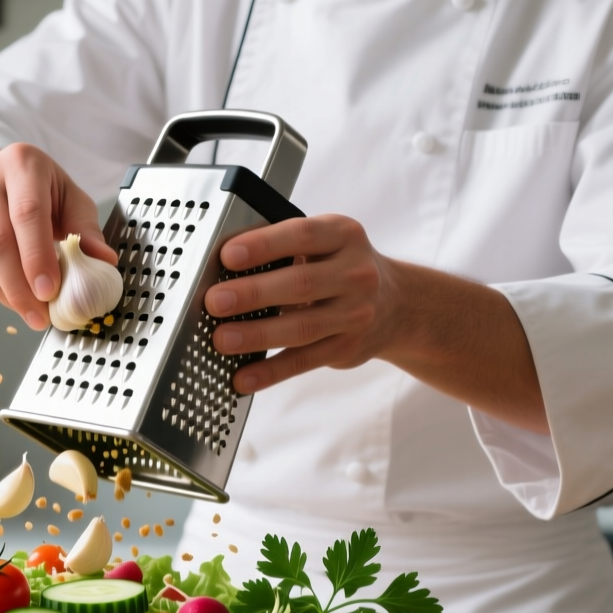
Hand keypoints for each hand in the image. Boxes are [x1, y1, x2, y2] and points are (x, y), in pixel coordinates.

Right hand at [0, 144, 117, 329]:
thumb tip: (103, 260)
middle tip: (41, 314)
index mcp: (21, 162)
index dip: (37, 256)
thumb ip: (86, 228)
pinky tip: (13, 296)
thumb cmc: (38, 191)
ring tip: (32, 312)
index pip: (26, 213)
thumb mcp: (69, 198)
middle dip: (20, 287)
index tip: (49, 290)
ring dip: (8, 297)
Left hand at [205, 214, 548, 434]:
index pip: (302, 236)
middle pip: (301, 284)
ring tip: (221, 339)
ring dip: (257, 336)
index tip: (228, 255)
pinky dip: (271, 371)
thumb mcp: (324, 243)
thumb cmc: (340, 267)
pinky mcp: (347, 347)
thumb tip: (222, 268)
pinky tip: (243, 377)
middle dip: (253, 294)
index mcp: (343, 235)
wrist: (397, 303)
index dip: (264, 245)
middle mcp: (355, 273)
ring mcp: (355, 313)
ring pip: (302, 327)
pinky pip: (305, 361)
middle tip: (215, 301)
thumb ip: (283, 247)